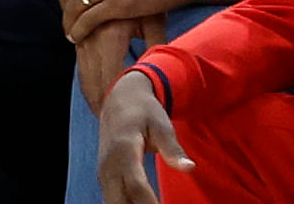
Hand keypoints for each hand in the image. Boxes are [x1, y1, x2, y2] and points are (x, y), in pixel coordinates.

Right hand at [76, 15, 165, 114]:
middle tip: (111, 121)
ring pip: (83, 74)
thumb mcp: (154, 23)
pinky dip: (88, 81)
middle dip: (99, 103)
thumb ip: (155, 52)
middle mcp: (91, 36)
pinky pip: (81, 64)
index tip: (120, 118)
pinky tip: (97, 93)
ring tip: (104, 112)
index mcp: (109, 36)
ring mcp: (83, 35)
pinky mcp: (81, 34)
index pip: (108, 79)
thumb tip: (163, 82)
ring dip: (92, 94)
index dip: (113, 101)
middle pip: (91, 80)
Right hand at [97, 70, 192, 203]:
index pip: (136, 185)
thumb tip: (189, 167)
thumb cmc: (144, 112)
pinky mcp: (104, 175)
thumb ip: (173, 148)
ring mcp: (104, 170)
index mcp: (124, 149)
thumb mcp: (161, 125)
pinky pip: (111, 198)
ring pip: (112, 201)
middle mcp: (109, 163)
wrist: (118, 99)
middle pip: (119, 200)